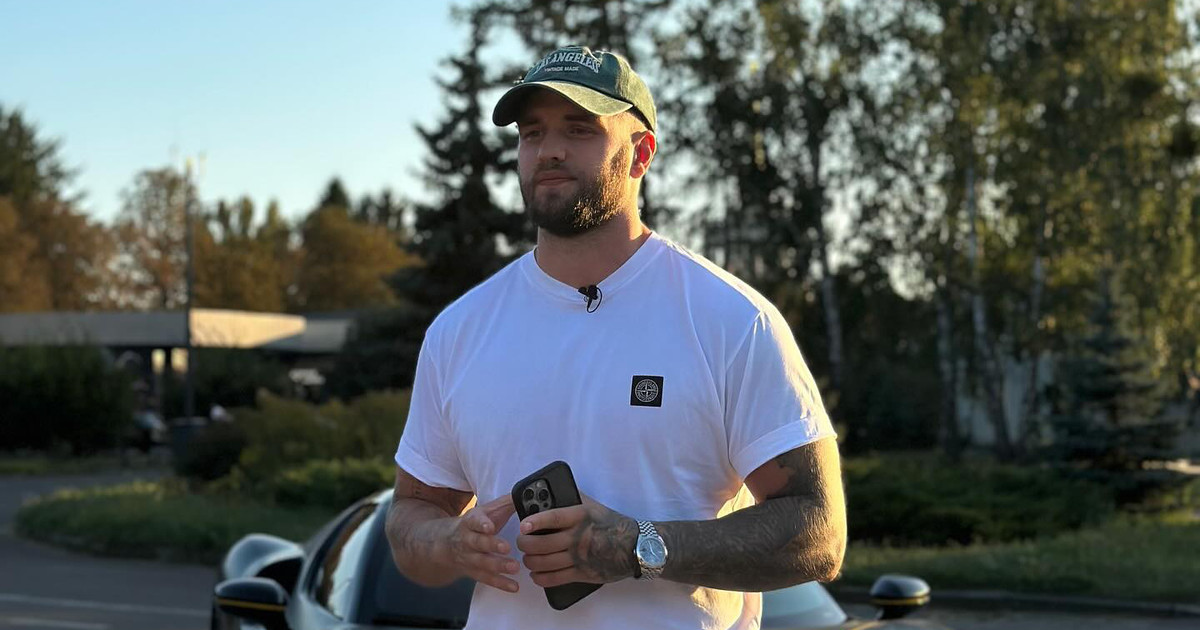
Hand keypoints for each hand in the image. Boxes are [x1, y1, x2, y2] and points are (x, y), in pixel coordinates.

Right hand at [443, 495, 519, 592]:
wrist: (446, 543)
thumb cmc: (475, 524)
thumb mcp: (486, 510)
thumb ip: (506, 502)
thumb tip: (526, 493)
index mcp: (471, 521)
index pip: (475, 521)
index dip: (482, 524)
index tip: (489, 527)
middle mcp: (468, 540)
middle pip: (478, 543)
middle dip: (491, 545)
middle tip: (507, 548)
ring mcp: (470, 557)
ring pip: (482, 562)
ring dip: (498, 566)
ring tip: (515, 567)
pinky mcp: (474, 571)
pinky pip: (486, 579)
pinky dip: (500, 583)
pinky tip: (514, 586)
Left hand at [515, 494, 638, 587]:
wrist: (634, 546)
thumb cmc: (611, 523)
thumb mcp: (593, 506)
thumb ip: (573, 498)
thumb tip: (551, 491)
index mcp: (580, 516)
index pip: (553, 518)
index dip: (535, 522)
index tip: (523, 525)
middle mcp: (578, 537)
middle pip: (542, 544)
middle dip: (525, 544)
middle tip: (522, 542)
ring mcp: (580, 557)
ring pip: (545, 562)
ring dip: (530, 561)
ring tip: (528, 557)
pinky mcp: (582, 574)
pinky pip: (555, 578)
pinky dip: (540, 577)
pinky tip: (536, 574)